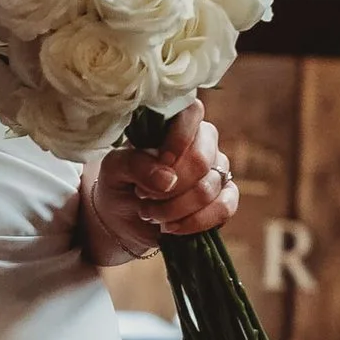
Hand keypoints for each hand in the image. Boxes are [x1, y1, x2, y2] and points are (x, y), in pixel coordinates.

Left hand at [85, 101, 237, 261]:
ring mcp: (216, 171)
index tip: (160, 163)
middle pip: (201, 158)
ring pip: (208, 187)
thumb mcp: (114, 168)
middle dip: (170, 186)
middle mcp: (202, 143)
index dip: (178, 140)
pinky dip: (195, 222)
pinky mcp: (224, 199)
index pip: (192, 112)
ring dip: (174, 208)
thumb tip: (167, 179)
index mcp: (175, 124)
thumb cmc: (120, 183)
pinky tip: (172, 227)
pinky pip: (224, 207)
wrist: (123, 219)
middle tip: (144, 196)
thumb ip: (136, 164)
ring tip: (150, 213)